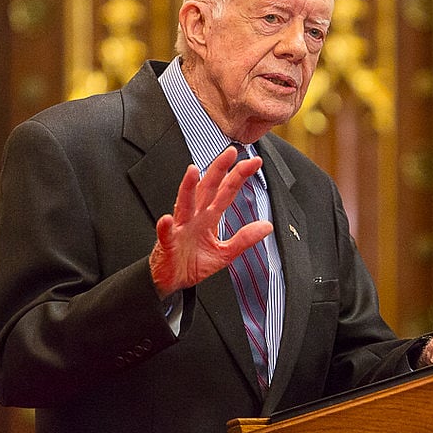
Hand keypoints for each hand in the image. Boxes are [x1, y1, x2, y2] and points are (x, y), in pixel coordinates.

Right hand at [149, 146, 272, 297]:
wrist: (172, 280)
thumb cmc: (194, 263)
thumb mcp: (225, 253)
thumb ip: (244, 238)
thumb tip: (267, 226)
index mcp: (209, 217)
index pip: (226, 191)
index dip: (239, 176)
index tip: (254, 162)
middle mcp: (195, 217)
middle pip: (207, 188)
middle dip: (218, 169)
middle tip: (230, 152)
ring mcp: (180, 228)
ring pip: (184, 204)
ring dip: (187, 188)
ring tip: (192, 171)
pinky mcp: (167, 243)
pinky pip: (166, 233)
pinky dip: (165, 226)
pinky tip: (167, 219)